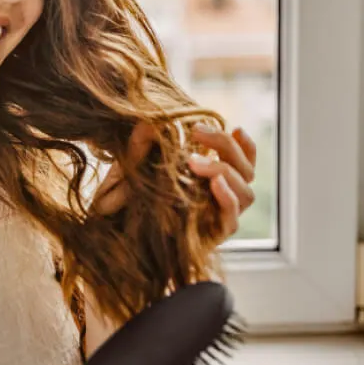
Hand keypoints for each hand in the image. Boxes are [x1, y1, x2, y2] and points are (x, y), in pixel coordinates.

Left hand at [90, 123, 257, 237]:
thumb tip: (147, 122)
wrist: (117, 242)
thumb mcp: (133, 170)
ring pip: (247, 193)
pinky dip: (227, 199)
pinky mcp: (213, 238)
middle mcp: (221, 199)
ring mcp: (218, 218)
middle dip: (226, 147)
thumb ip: (141, 148)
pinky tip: (214, 184)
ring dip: (225, 170)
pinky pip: (232, 219)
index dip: (245, 145)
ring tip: (194, 161)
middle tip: (197, 131)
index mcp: (212, 181)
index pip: (243, 162)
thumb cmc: (127, 204)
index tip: (235, 127)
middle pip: (246, 172)